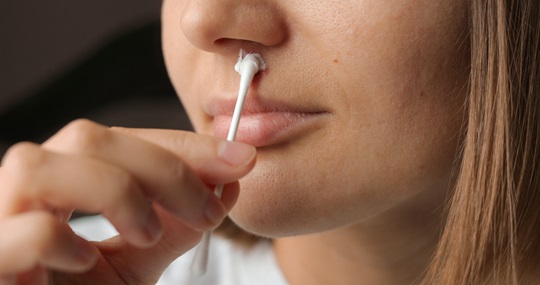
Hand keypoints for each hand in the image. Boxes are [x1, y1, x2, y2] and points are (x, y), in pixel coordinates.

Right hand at [0, 119, 255, 283]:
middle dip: (164, 166)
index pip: (119, 140)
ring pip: (38, 165)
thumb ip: (176, 224)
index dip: (182, 145)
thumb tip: (226, 184)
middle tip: (208, 208)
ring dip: (114, 191)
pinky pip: (23, 230)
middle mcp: (24, 194)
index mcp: (62, 185)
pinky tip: (85, 261)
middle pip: (85, 137)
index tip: (240, 159)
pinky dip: (62, 239)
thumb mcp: (138, 260)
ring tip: (147, 234)